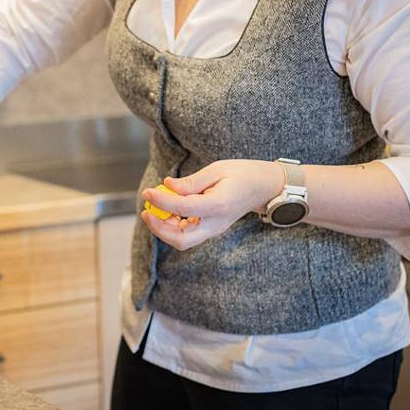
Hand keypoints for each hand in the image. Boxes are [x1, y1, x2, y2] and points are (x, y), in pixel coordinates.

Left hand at [140, 159, 284, 250]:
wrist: (263, 186)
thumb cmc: (241, 174)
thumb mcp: (217, 169)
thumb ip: (191, 182)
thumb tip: (166, 186)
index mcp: (219, 205)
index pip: (184, 208)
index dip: (162, 201)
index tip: (147, 192)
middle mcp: (216, 223)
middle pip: (182, 240)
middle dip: (159, 228)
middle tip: (146, 211)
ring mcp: (214, 230)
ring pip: (184, 241)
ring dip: (164, 228)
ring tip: (154, 207)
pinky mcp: (211, 230)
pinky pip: (189, 234)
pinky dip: (173, 226)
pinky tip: (167, 210)